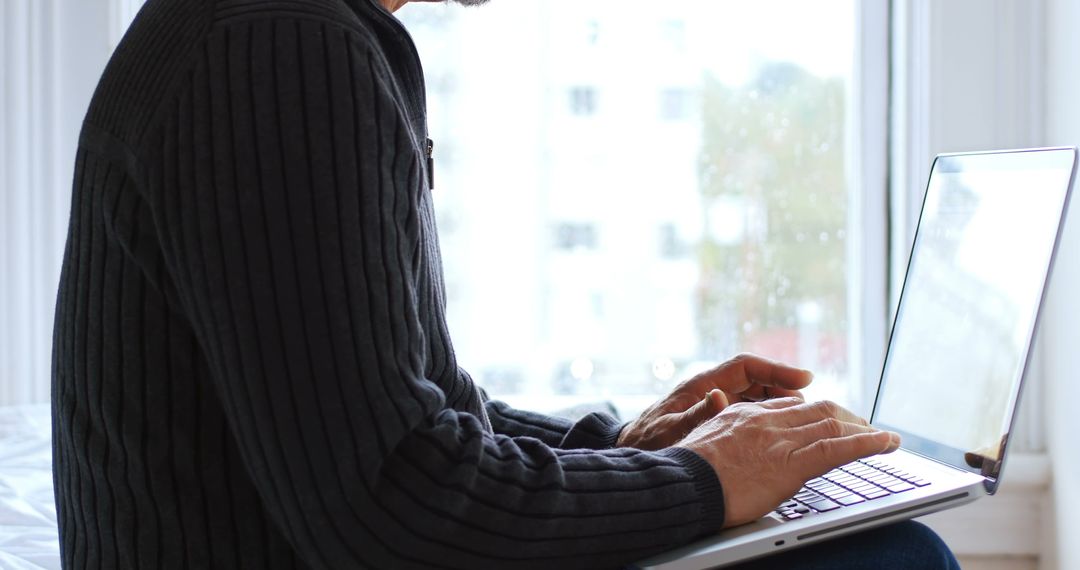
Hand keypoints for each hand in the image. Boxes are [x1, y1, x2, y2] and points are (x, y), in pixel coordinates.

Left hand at [617, 353, 811, 450]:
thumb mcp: (670, 430)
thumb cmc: (646, 443)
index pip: (745, 366)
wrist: (631, 454)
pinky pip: (747, 411)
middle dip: (783, 386)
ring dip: (777, 402)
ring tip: (802, 416)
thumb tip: (718, 397)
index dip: (776, 368)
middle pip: (755, 379)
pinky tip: (781, 431)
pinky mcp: (715, 419)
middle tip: (808, 403)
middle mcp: (710, 390)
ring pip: (754, 395)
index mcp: (700, 385)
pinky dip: (765, 416)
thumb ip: (695, 415)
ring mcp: (713, 404)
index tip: (805, 377)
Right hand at [678, 398, 900, 527]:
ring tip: (884, 437)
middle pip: (817, 410)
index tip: (825, 419)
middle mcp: (767, 421)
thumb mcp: (702, 443)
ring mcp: (781, 440)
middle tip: (863, 427)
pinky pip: (839, 449)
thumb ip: (722, 435)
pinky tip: (888, 443)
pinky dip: (868, 443)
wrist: (682, 484)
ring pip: (833, 425)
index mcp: (745, 415)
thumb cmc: (686, 473)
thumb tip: (731, 441)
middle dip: (846, 417)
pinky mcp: (793, 464)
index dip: (812, 412)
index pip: (788, 406)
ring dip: (864, 430)